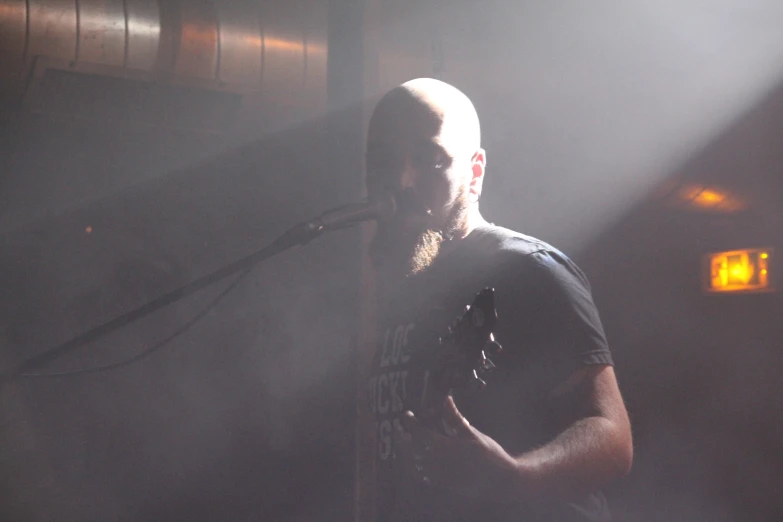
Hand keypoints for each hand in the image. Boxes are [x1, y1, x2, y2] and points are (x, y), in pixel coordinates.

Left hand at [393, 395, 520, 500]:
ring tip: (404, 440)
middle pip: (411, 450)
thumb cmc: (490, 455)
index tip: (406, 414)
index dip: (410, 424)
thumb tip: (446, 400)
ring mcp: (439, 476)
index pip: (419, 434)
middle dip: (402, 438)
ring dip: (405, 452)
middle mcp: (439, 463)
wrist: (501, 480)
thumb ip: (455, 418)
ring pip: (413, 464)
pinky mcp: (442, 484)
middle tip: (399, 427)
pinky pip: (421, 476)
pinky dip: (413, 466)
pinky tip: (414, 459)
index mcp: (446, 448)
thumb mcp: (473, 434)